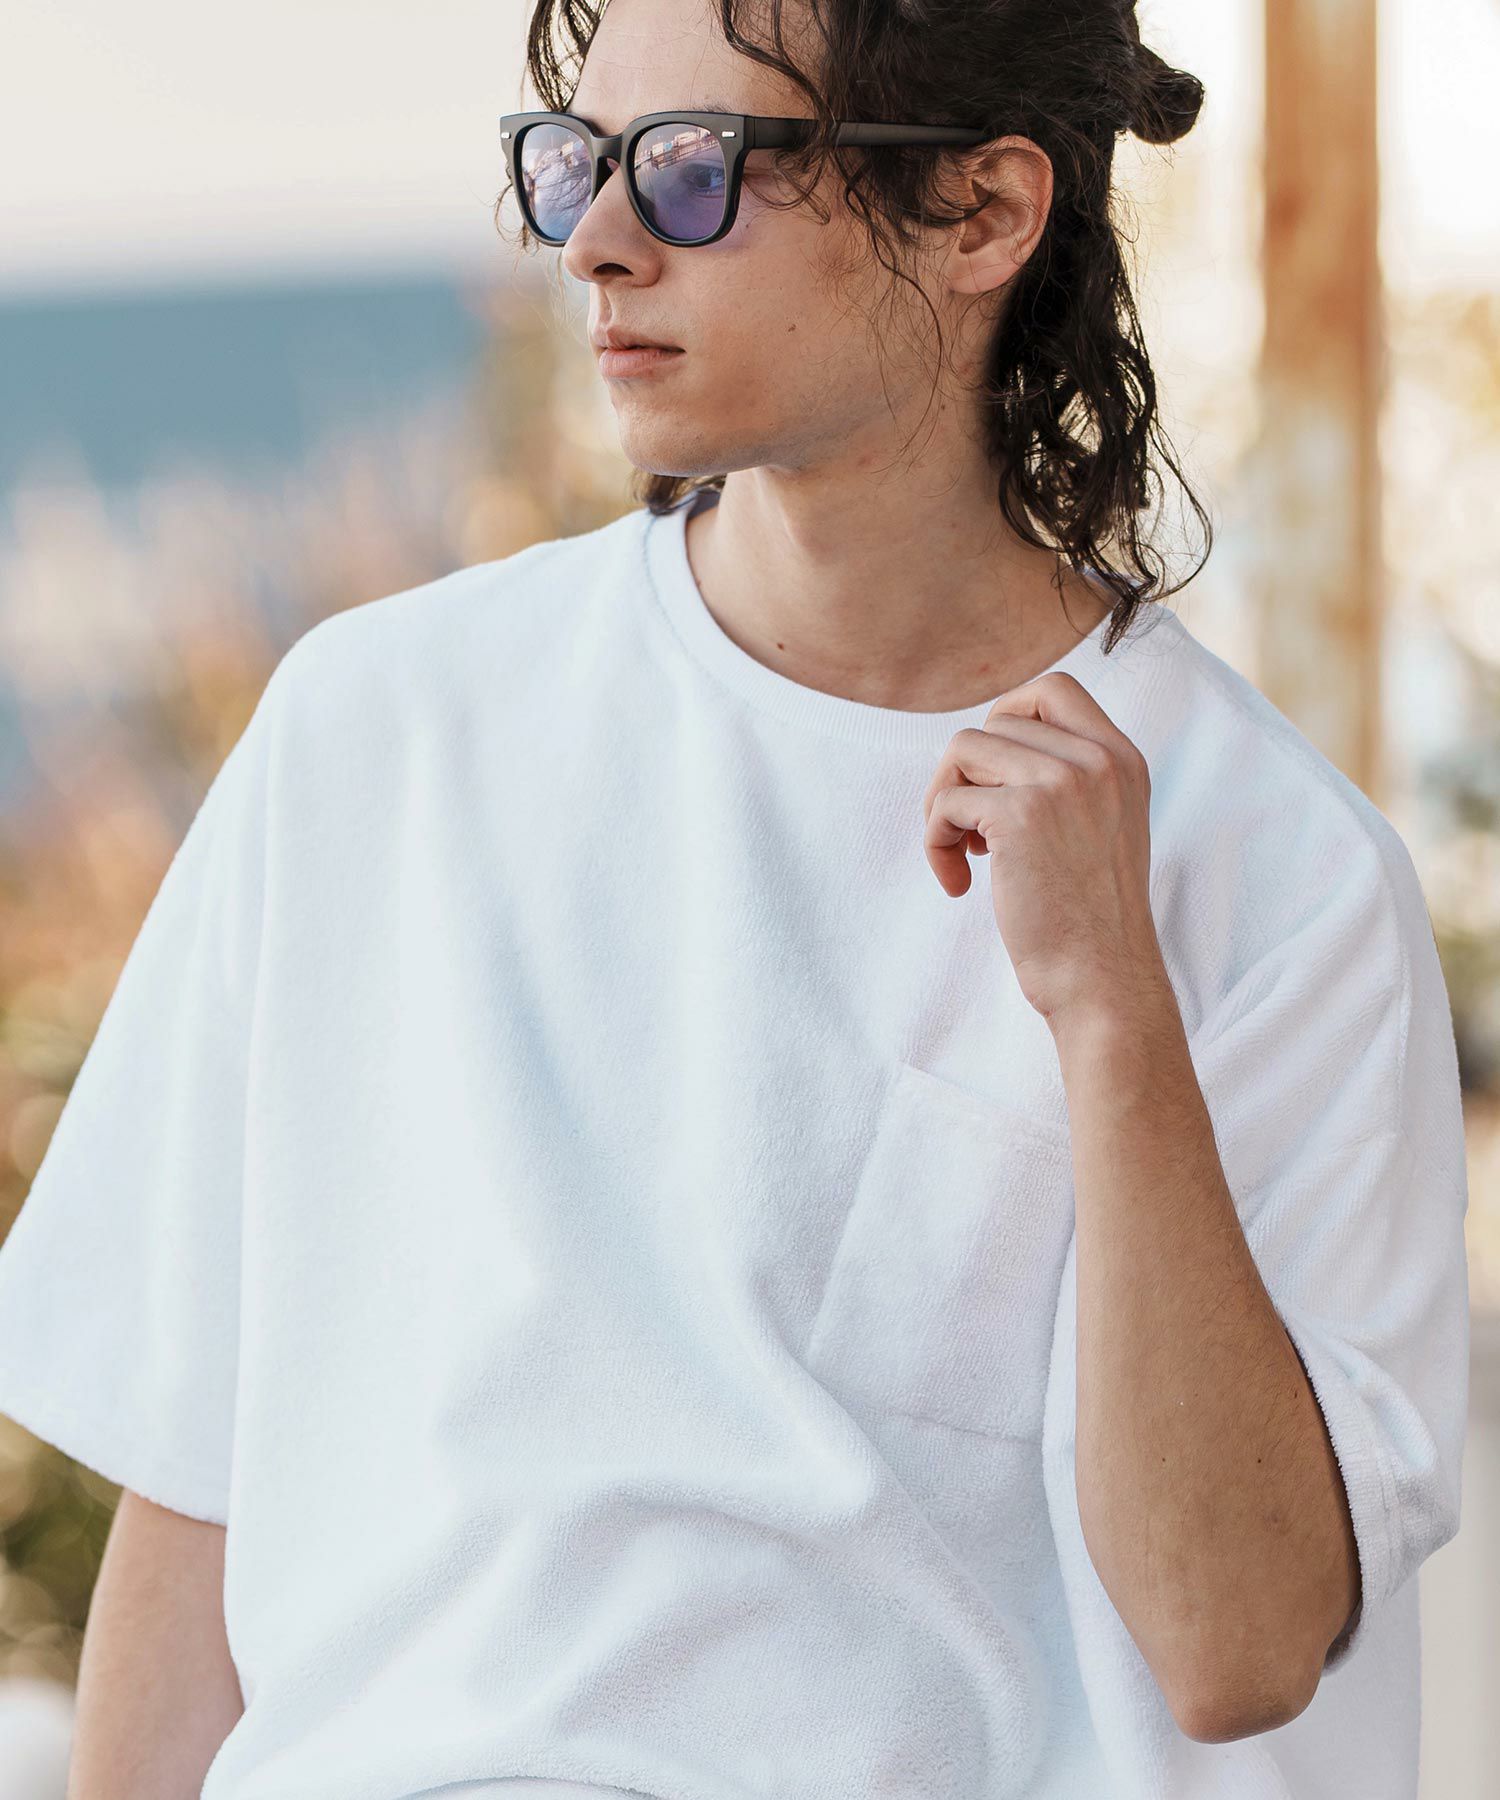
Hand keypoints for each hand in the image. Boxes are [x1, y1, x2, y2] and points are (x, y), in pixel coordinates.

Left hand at [920, 671, 1166, 1029]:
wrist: (1103, 979)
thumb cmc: (1090, 918)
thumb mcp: (1105, 826)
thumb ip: (1070, 778)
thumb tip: (990, 744)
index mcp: (1122, 759)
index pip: (1052, 691)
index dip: (1007, 719)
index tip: (994, 774)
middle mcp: (1097, 761)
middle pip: (996, 720)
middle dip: (968, 772)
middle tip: (972, 827)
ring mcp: (1060, 783)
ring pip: (963, 750)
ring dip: (945, 802)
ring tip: (964, 854)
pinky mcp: (1019, 816)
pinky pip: (946, 802)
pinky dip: (935, 842)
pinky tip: (958, 884)